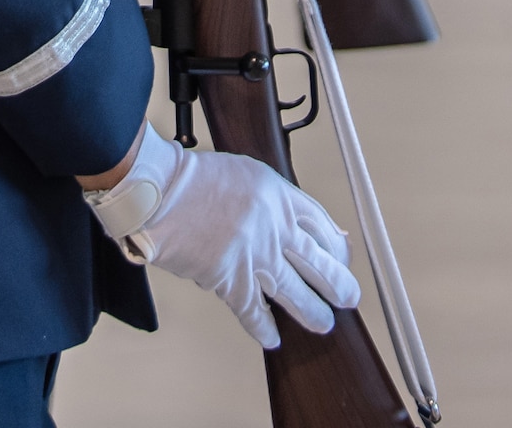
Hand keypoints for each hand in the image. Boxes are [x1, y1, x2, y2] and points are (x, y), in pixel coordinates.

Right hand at [86, 122, 359, 346]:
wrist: (162, 193)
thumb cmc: (194, 178)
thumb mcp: (247, 173)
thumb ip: (272, 198)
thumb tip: (291, 223)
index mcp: (280, 197)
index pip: (323, 226)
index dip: (336, 245)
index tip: (341, 255)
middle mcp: (276, 229)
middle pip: (321, 264)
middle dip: (339, 285)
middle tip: (349, 296)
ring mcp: (257, 259)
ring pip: (299, 295)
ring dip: (314, 312)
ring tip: (323, 322)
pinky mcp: (233, 283)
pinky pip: (256, 314)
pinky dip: (265, 328)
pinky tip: (273, 337)